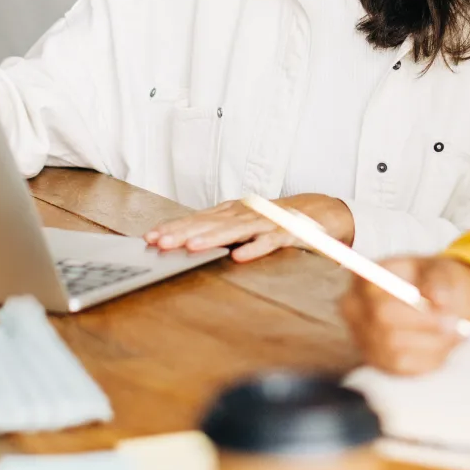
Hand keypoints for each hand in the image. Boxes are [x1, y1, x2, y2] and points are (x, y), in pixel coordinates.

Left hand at [144, 193, 355, 262]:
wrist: (319, 212)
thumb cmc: (275, 221)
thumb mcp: (243, 224)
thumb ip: (219, 231)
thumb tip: (185, 240)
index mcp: (232, 213)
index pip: (197, 220)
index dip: (174, 227)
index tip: (150, 237)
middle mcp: (245, 215)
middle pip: (211, 224)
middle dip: (184, 233)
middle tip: (160, 242)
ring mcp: (266, 223)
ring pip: (235, 231)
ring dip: (213, 239)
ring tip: (191, 247)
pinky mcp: (288, 234)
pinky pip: (270, 243)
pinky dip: (255, 248)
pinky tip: (240, 257)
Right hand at [341, 256, 469, 374]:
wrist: (435, 301)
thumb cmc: (434, 281)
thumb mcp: (440, 271)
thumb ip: (439, 281)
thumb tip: (440, 299)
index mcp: (365, 277)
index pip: (376, 291)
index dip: (407, 300)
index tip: (443, 303)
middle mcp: (354, 309)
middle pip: (382, 322)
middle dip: (424, 325)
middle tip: (456, 324)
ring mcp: (362, 338)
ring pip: (395, 350)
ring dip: (432, 344)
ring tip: (454, 332)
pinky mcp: (378, 362)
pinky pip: (404, 368)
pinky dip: (430, 359)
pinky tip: (444, 346)